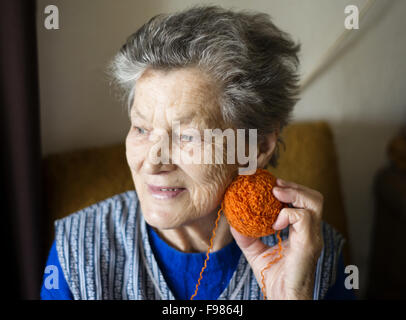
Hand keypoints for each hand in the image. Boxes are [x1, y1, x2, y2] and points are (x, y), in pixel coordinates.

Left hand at [230, 178, 323, 299]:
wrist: (283, 297)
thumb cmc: (273, 277)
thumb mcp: (256, 251)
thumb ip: (247, 236)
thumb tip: (233, 221)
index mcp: (302, 231)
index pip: (303, 202)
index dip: (289, 190)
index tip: (270, 184)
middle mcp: (311, 231)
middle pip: (314, 197)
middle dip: (294, 186)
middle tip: (274, 185)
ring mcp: (312, 237)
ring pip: (315, 202)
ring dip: (294, 193)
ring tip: (276, 193)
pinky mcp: (309, 244)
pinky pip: (303, 217)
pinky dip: (287, 213)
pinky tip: (275, 222)